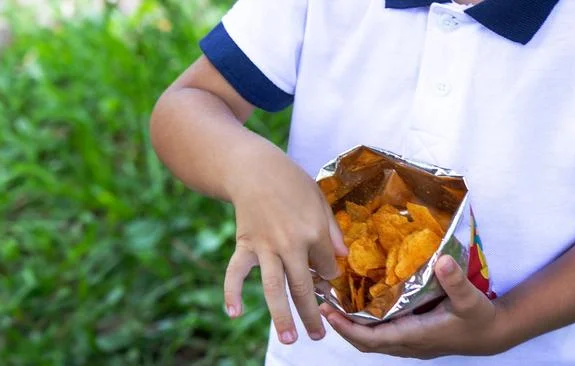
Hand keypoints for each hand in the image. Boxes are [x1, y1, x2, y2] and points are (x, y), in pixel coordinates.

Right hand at [223, 152, 347, 343]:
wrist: (253, 168)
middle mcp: (291, 245)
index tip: (326, 280)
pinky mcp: (244, 245)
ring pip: (274, 289)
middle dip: (313, 315)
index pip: (326, 268)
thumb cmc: (290, 181)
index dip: (329, 277)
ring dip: (282, 317)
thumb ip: (331, 230)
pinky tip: (234, 314)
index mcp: (314, 233)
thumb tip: (342, 257)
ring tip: (290, 339)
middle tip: (319, 336)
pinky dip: (232, 293)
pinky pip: (236, 273)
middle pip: (304, 288)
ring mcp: (265, 247)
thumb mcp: (319, 200)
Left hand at [321, 255, 512, 358]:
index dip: (349, 328)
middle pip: (365, 343)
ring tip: (333, 307)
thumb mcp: (470, 298)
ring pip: (372, 342)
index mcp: (416, 335)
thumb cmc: (480, 317)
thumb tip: (443, 260)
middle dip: (342, 328)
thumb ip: (456, 280)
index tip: (330, 314)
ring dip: (352, 328)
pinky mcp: (412, 339)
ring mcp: (409, 344)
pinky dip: (365, 327)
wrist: (492, 333)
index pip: (373, 338)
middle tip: (322, 306)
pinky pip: (381, 337)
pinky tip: (358, 309)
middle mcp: (408, 343)